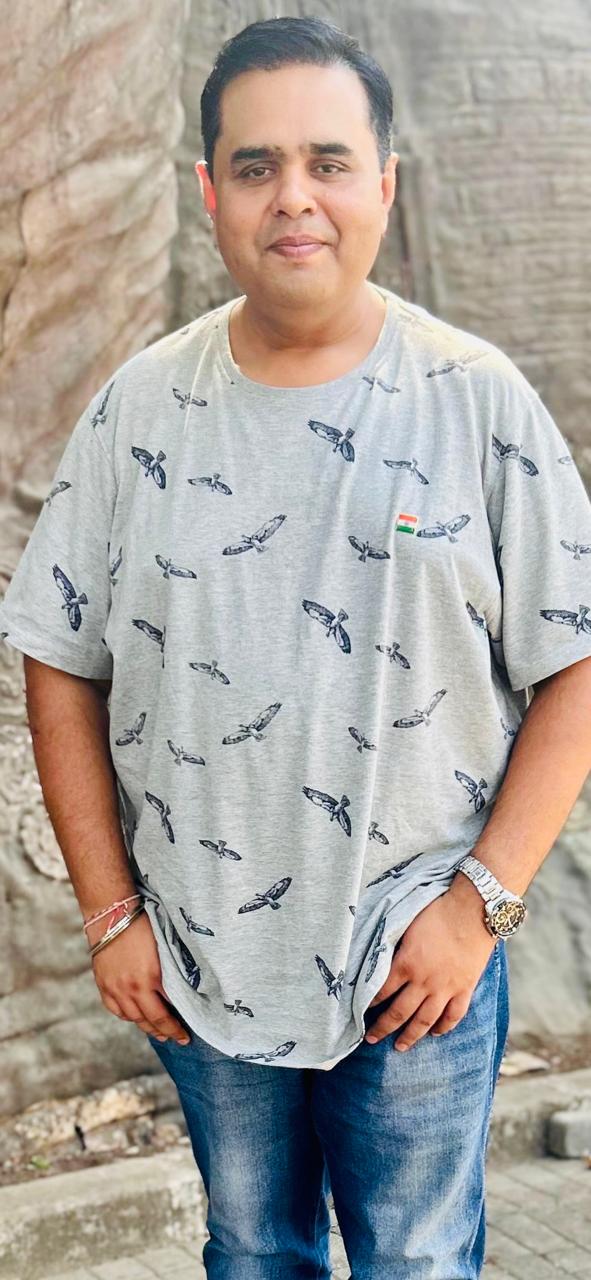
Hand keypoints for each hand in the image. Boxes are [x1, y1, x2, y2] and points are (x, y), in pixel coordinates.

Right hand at [90, 910, 190, 1044]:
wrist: (112, 914)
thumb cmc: (142, 926)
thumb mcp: (163, 950)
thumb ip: (170, 973)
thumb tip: (181, 992)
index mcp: (151, 978)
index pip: (167, 1012)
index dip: (177, 1027)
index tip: (187, 1035)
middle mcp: (132, 988)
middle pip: (151, 1020)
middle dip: (166, 1032)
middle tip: (177, 1039)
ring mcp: (115, 988)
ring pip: (133, 1018)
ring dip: (147, 1028)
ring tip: (159, 1033)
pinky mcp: (103, 985)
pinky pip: (116, 1010)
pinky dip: (127, 1016)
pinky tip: (136, 1017)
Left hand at [364, 880, 496, 1051]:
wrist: (474, 909)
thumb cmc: (438, 911)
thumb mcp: (407, 925)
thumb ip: (395, 946)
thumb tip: (381, 958)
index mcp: (406, 964)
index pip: (382, 991)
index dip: (369, 1003)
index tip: (360, 1012)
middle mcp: (424, 981)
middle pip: (399, 1012)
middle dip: (383, 1028)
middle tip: (372, 1040)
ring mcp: (446, 988)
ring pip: (425, 1021)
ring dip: (411, 1036)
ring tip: (400, 1047)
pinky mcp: (465, 988)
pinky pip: (454, 1015)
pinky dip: (444, 1027)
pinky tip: (436, 1033)